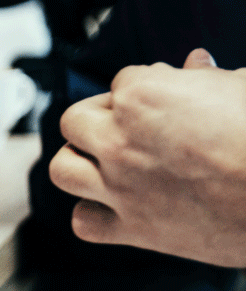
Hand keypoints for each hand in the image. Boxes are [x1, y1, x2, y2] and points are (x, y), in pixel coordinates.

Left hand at [50, 49, 245, 266]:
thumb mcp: (243, 87)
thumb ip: (208, 77)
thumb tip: (194, 62)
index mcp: (143, 94)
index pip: (122, 82)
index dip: (144, 90)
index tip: (166, 104)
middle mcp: (120, 139)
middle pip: (75, 120)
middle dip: (98, 120)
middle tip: (124, 128)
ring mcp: (120, 185)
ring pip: (62, 168)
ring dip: (78, 163)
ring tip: (101, 163)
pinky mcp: (133, 228)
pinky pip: (84, 223)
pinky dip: (92, 216)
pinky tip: (112, 208)